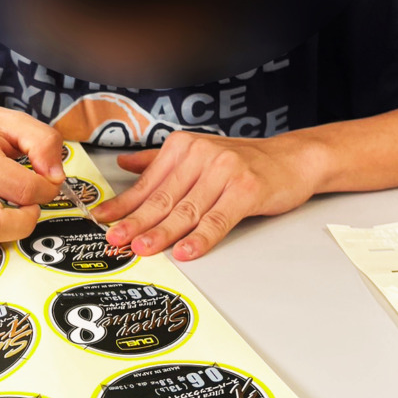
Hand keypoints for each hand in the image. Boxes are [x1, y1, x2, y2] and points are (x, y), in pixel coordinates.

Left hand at [93, 130, 325, 260]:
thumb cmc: (244, 161)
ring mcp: (224, 172)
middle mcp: (201, 155)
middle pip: (163, 198)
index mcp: (183, 147)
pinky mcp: (246, 190)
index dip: (124, 205)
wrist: (293, 159)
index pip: (148, 183)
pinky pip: (218, 219)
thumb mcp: (199, 153)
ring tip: (143, 249)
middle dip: (136, 222)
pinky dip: (201, 237)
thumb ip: (160, 161)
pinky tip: (186, 251)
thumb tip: (125, 164)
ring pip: (187, 211)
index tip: (104, 220)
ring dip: (163, 233)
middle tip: (116, 240)